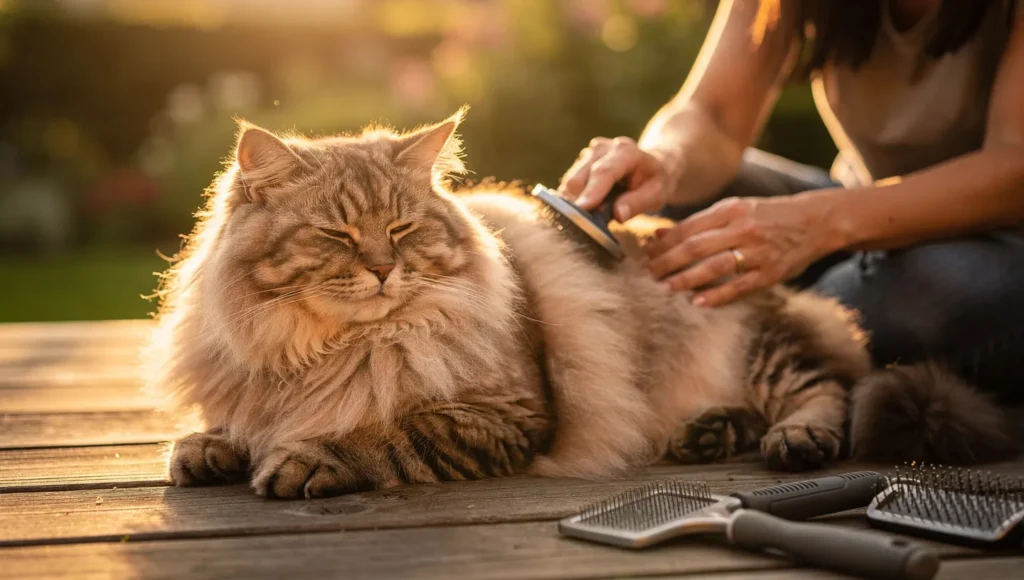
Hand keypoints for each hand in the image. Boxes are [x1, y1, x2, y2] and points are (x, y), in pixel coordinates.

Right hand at [558, 136, 671, 221]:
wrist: (649, 166)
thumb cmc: (654, 182)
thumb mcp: (657, 195)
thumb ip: (638, 203)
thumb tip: (618, 214)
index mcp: (625, 152)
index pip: (604, 172)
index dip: (592, 191)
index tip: (582, 209)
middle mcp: (603, 147)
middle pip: (580, 177)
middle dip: (580, 201)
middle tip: (592, 221)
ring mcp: (589, 153)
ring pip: (570, 181)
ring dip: (577, 201)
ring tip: (597, 210)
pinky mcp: (580, 161)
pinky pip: (569, 183)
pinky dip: (575, 198)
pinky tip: (591, 203)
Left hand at [644, 192, 840, 306]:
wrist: (817, 221)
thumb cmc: (769, 216)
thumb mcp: (735, 210)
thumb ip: (699, 222)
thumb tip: (659, 233)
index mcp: (731, 211)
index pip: (688, 227)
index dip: (663, 241)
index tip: (642, 253)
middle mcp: (742, 229)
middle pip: (696, 246)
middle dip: (667, 261)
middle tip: (645, 273)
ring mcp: (757, 251)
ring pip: (715, 266)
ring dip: (686, 278)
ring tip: (664, 287)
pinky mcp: (771, 272)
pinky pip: (740, 286)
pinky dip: (718, 295)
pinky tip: (698, 302)